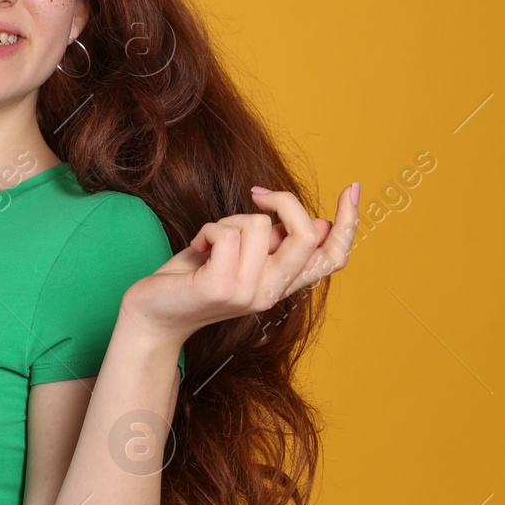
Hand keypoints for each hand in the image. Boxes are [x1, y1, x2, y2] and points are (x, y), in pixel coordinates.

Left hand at [122, 182, 358, 341]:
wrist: (153, 314)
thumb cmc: (192, 279)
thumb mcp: (240, 255)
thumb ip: (275, 243)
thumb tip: (321, 225)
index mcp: (281, 283)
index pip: (331, 258)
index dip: (349, 224)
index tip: (352, 189)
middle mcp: (271, 292)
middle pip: (306, 236)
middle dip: (284, 202)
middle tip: (257, 196)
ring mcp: (248, 293)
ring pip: (259, 225)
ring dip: (228, 221)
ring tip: (209, 243)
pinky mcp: (221, 287)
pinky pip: (227, 234)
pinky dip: (207, 231)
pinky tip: (197, 249)